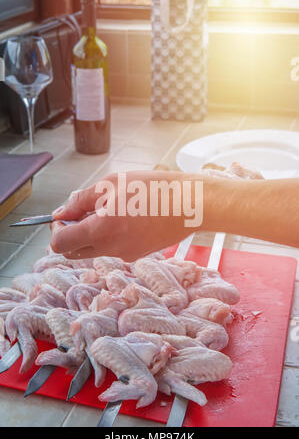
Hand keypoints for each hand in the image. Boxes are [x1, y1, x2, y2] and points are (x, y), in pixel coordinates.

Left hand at [50, 171, 201, 261]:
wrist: (188, 204)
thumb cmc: (153, 188)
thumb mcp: (111, 184)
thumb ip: (80, 200)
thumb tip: (60, 213)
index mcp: (100, 231)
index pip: (60, 244)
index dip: (56, 228)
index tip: (65, 215)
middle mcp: (110, 248)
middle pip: (73, 251)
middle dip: (70, 234)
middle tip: (81, 212)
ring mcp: (125, 254)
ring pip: (93, 250)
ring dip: (90, 234)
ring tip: (109, 210)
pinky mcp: (136, 254)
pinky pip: (112, 248)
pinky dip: (109, 236)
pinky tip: (126, 217)